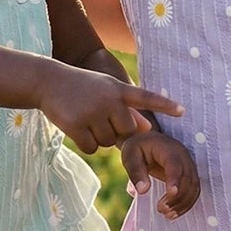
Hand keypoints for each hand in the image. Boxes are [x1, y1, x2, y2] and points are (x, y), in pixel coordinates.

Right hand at [38, 65, 182, 153]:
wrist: (47, 81)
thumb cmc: (81, 86)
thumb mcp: (105, 91)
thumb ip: (126, 108)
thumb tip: (148, 127)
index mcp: (117, 89)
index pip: (145, 98)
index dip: (164, 105)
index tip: (182, 111)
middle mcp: (107, 100)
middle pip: (127, 131)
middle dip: (116, 131)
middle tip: (99, 117)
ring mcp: (91, 113)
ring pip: (109, 142)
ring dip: (99, 137)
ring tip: (85, 118)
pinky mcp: (76, 126)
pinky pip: (92, 149)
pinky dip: (86, 144)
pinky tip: (76, 128)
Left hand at [121, 129, 200, 218]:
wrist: (146, 141)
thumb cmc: (137, 148)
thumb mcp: (130, 156)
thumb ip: (136, 172)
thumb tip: (142, 190)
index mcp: (168, 149)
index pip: (175, 165)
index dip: (175, 179)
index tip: (171, 193)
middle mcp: (183, 157)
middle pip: (187, 179)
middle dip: (177, 197)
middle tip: (161, 209)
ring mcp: (188, 166)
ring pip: (193, 187)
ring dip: (183, 203)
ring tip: (167, 214)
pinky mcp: (189, 175)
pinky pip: (193, 191)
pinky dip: (186, 204)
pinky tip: (173, 213)